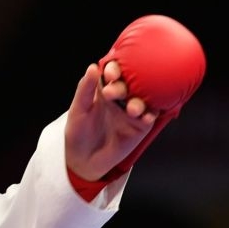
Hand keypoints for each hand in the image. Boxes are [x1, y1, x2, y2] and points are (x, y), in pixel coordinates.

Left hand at [64, 15, 205, 184]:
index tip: (111, 72)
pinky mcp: (141, 125)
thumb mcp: (78, 110)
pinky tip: (145, 118)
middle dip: (124, 86)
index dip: (114, 68)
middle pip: (130, 82)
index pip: (114, 72)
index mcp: (104, 88)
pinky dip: (150, 115)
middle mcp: (120, 97)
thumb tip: (93, 67)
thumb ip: (85, 89)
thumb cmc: (78, 133)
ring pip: (143, 98)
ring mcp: (132, 110)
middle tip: (112, 94)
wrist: (84, 160)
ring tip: (131, 110)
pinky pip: (150, 116)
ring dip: (140, 101)